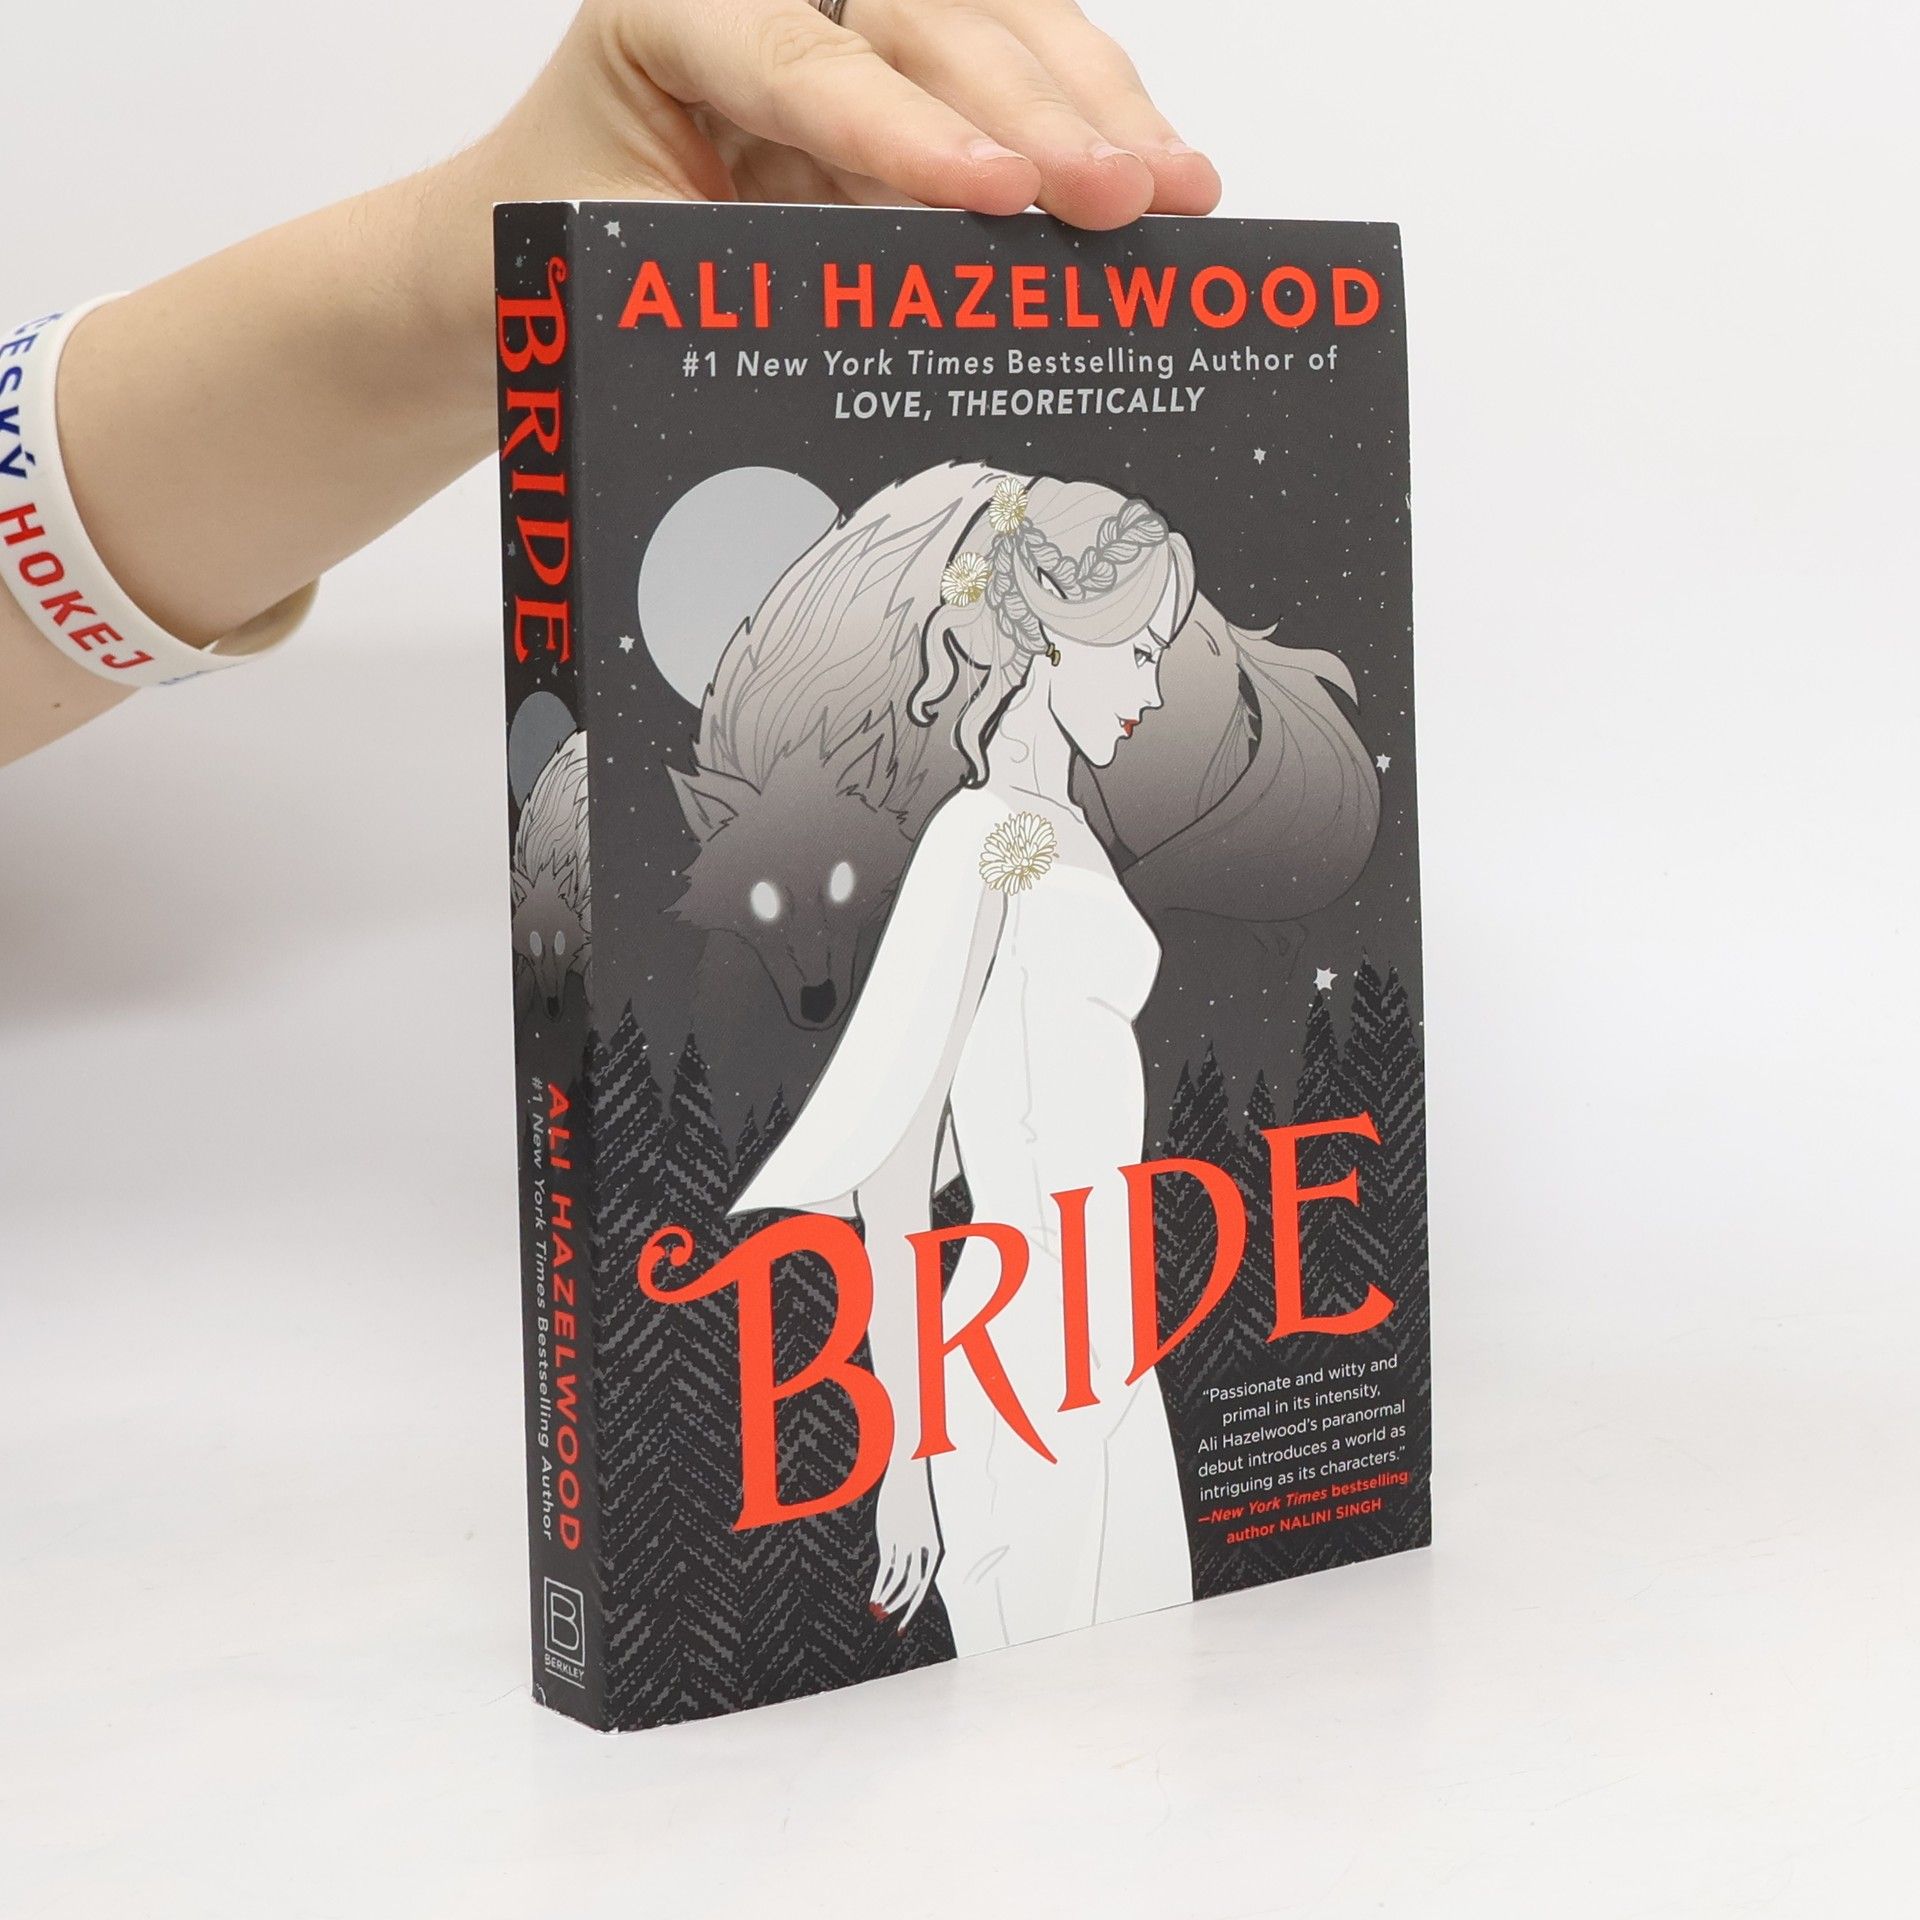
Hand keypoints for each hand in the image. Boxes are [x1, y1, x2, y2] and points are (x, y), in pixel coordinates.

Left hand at [475, 0, 1220, 232]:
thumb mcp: (623, 256)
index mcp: (670, 6)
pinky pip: (1004, 79)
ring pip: (990, 26)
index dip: (909, 128)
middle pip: (926, 18)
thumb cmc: (565, 237)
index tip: (1000, 193)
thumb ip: (734, 267)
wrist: (537, 233)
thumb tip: (886, 316)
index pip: (803, 59)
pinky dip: (1081, 126)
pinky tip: (1155, 169)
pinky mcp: (894, 69)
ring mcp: (841, 17)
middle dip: (1037, 113)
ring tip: (1176, 189)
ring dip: (1092, 108)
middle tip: (1124, 196)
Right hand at [871, 1456, 941, 1628]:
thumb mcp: (920, 1529)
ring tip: (881, 1611)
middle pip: (914, 1588)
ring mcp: (905, 1542)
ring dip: (889, 1598)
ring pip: (898, 1580)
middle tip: (897, 1628)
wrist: (909, 1475)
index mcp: (935, 1547)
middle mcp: (921, 1548)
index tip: (904, 1624)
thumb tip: (908, 1576)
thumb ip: (918, 1552)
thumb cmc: (915, 1503)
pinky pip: (886, 1568)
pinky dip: (880, 1586)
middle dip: (904, 1610)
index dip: (914, 1607)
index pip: (926, 1585)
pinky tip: (875, 1597)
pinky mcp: (890, 1536)